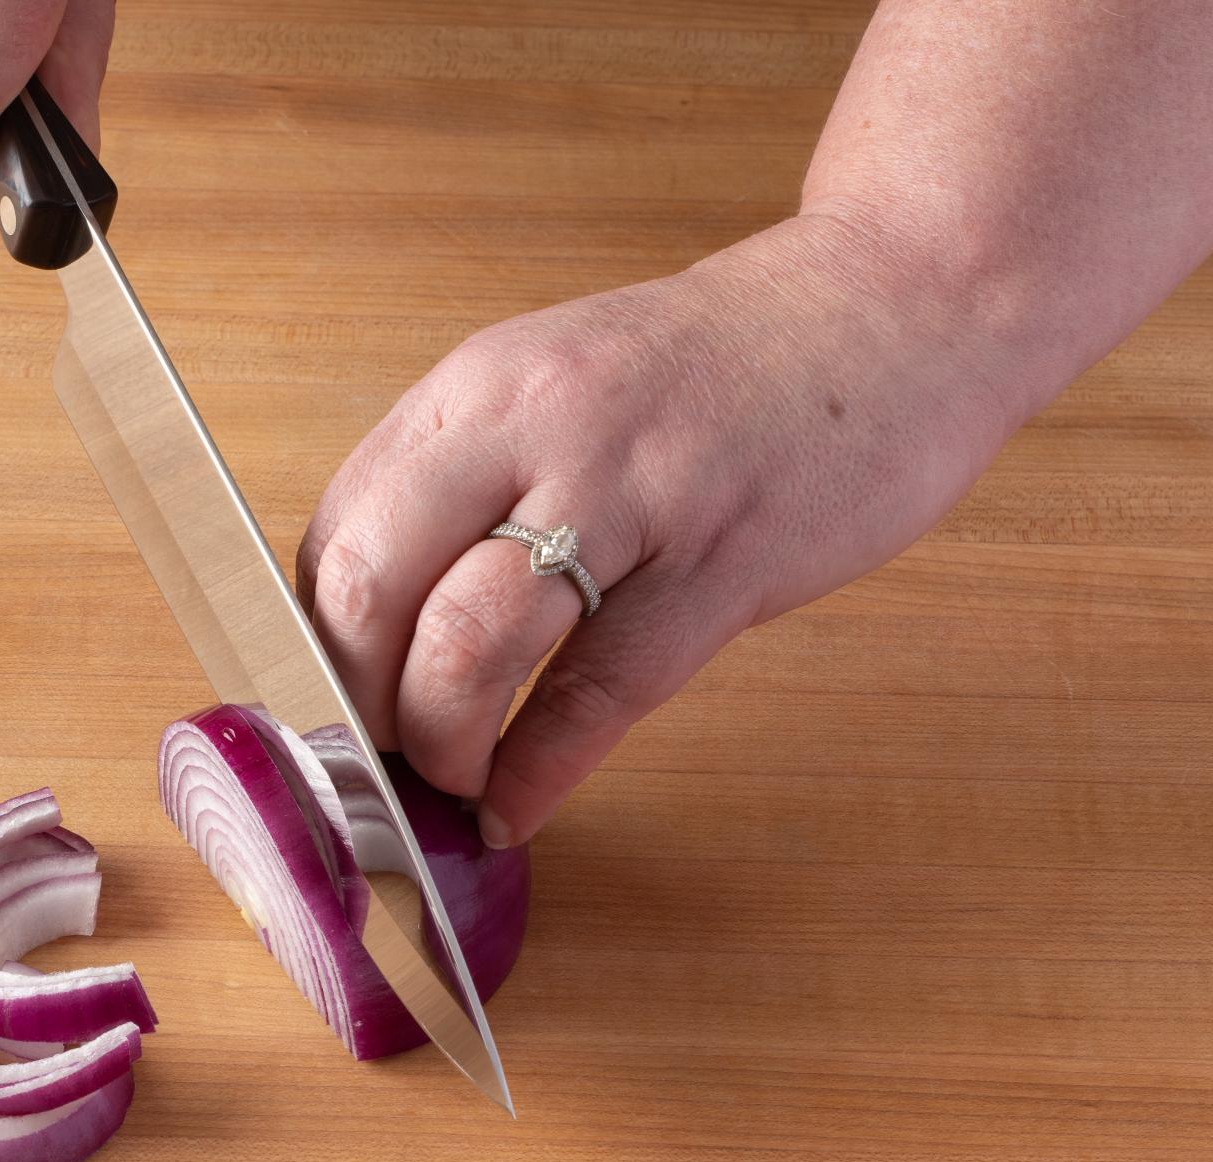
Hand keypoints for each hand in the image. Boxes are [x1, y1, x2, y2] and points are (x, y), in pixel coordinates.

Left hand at [296, 214, 1020, 847]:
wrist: (897, 303)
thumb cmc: (717, 370)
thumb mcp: (559, 385)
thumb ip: (469, 482)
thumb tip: (379, 620)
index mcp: (478, 388)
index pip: (334, 531)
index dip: (315, 641)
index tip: (330, 703)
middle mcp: (531, 426)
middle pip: (368, 587)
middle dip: (352, 702)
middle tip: (372, 756)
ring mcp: (628, 490)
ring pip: (467, 643)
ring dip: (436, 743)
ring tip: (446, 781)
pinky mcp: (721, 561)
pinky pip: (599, 691)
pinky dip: (538, 770)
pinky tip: (516, 806)